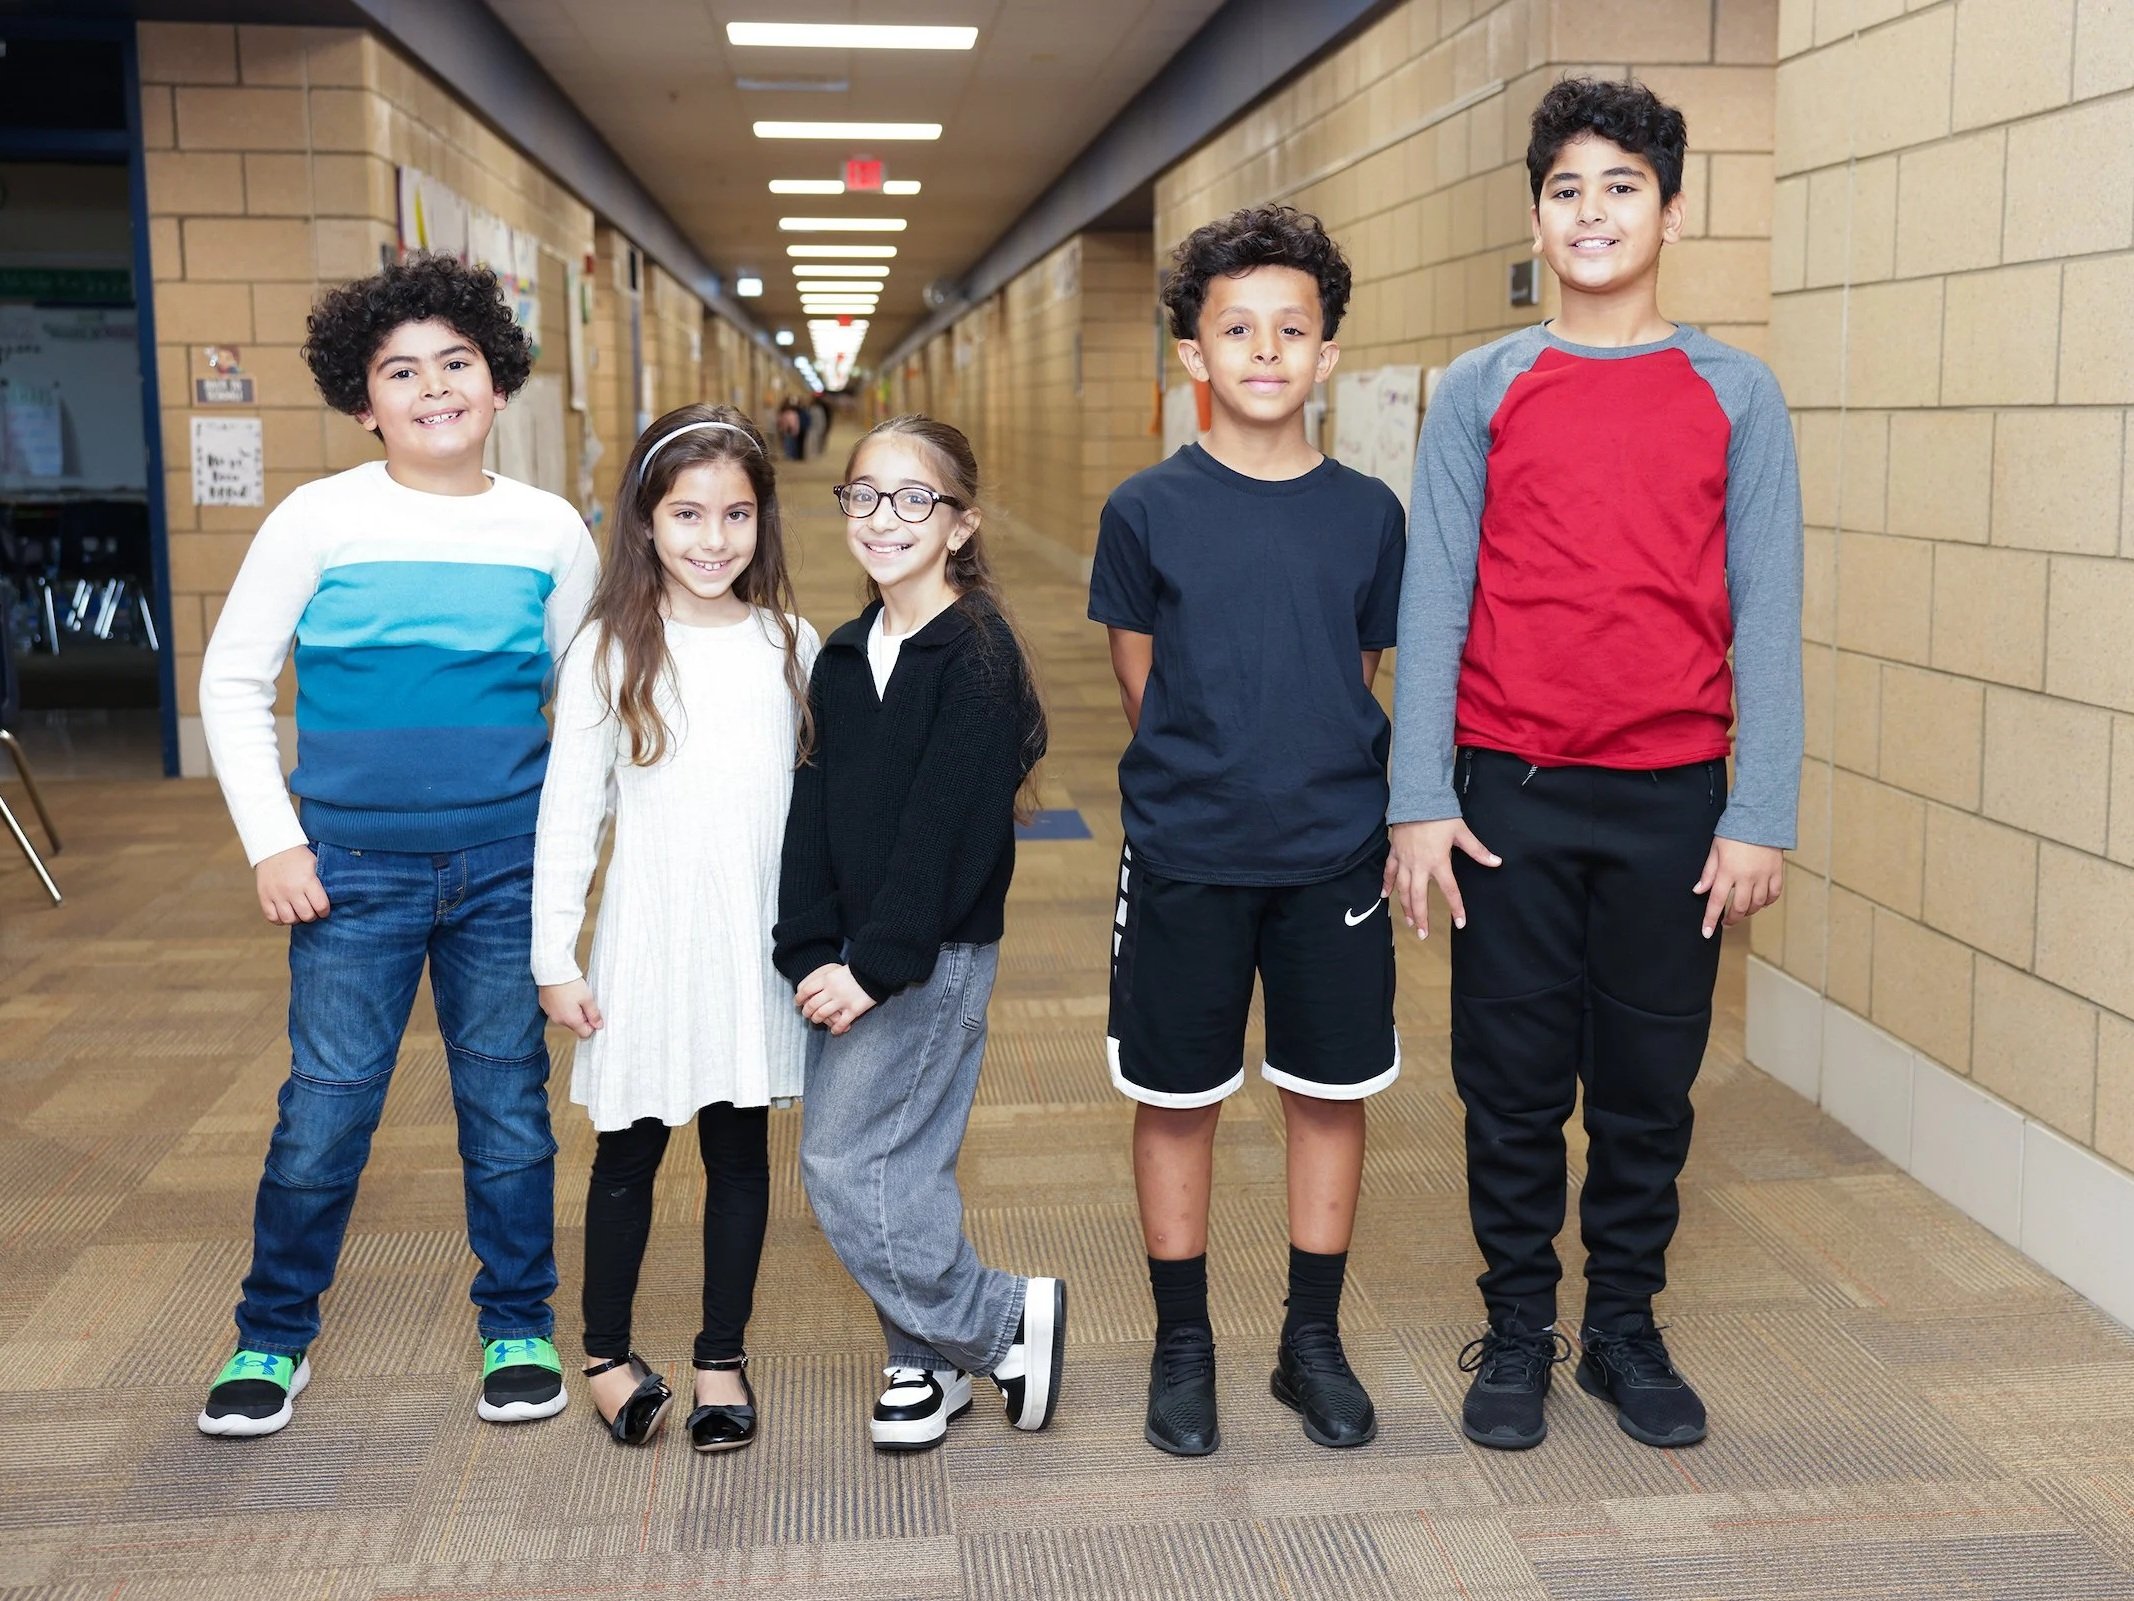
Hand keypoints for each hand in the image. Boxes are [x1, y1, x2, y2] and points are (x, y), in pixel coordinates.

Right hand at [256, 844, 329, 924]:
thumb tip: (333, 896)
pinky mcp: (264, 897)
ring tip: (298, 912)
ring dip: (296, 918)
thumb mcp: (315, 864)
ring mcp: (276, 894)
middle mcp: (292, 890)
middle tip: (311, 910)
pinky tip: (284, 912)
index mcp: (307, 881)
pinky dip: (279, 919)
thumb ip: (321, 882)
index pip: (321, 906)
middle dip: (312, 915)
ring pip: (289, 919)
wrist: (273, 846)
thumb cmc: (297, 855)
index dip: (324, 911)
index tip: (323, 909)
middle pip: (306, 916)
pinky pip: (272, 918)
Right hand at [539, 978, 603, 1038]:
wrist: (552, 971)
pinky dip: (563, 1005)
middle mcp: (559, 1020)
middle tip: (585, 1001)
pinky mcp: (545, 1006)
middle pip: (575, 1026)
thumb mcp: (588, 999)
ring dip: (572, 1011)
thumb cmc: (570, 984)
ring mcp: (550, 1013)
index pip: (585, 1034)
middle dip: (582, 1016)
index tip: (594, 1013)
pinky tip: (565, 994)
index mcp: (571, 1020)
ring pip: (566, 1018)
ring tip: (574, 995)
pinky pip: (558, 1010)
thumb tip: (599, 1026)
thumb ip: (594, 1014)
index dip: (592, 1025)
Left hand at [794, 963, 876, 1035]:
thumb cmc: (858, 970)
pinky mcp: (854, 1010)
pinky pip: (840, 1023)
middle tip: (806, 1014)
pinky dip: (835, 1029)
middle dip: (807, 1012)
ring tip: (817, 1021)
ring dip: (817, 1019)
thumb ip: (827, 979)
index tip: (797, 1003)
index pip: (807, 990)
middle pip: (812, 1005)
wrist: (875, 971)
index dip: (799, 998)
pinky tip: (834, 1031)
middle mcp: (832, 991)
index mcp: (827, 979)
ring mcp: (842, 1001)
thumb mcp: (838, 970)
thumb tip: (816, 989)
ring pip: (822, 1015)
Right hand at [1384, 818, 1499, 938]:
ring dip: (1405, 907)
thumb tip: (1496, 862)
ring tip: (1409, 922)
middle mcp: (1419, 865)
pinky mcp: (1395, 853)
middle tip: (1423, 934)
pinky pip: (1389, 872)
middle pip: (1418, 897)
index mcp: (1438, 862)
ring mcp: (1405, 860)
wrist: (1416, 799)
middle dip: (1421, 917)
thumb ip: (1478, 851)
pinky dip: (1386, 884)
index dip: (1455, 908)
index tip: (1460, 923)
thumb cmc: (1440, 815)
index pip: (1449, 890)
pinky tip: (1384, 896)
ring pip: (1403, 889)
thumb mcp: (1462, 832)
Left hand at [1695, 838, 1783, 936]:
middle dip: (1732, 918)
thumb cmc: (1734, 832)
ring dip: (1748, 912)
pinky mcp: (1777, 872)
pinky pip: (1774, 894)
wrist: (1760, 817)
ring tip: (1741, 911)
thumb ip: (1708, 873)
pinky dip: (1767, 902)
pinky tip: (1760, 902)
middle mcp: (1747, 876)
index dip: (1711, 919)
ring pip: (1758, 904)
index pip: (1717, 901)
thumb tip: (1699, 891)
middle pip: (1740, 907)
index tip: (1707, 932)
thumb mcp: (1715, 850)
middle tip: (1726, 922)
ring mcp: (1764, 875)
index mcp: (1728, 871)